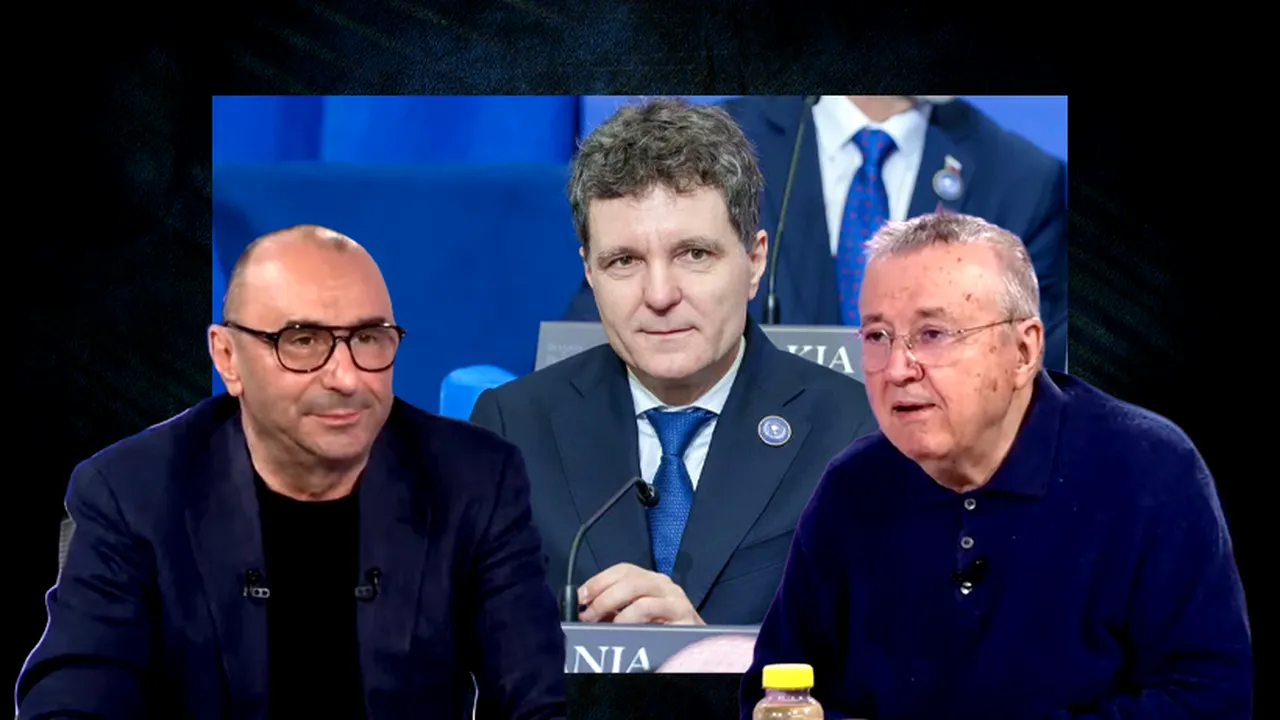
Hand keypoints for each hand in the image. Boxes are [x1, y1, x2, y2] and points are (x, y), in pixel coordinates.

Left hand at [577, 562, 703, 624]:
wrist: (696, 649)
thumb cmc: (662, 632)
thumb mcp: (637, 616)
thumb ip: (615, 608)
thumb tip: (583, 609)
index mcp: (652, 581)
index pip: (623, 570)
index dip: (598, 581)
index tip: (580, 597)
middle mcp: (665, 585)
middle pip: (629, 579)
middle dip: (602, 597)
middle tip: (587, 615)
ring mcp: (675, 600)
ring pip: (638, 593)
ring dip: (614, 610)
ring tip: (603, 626)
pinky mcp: (683, 618)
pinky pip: (650, 611)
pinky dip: (630, 619)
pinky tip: (623, 631)